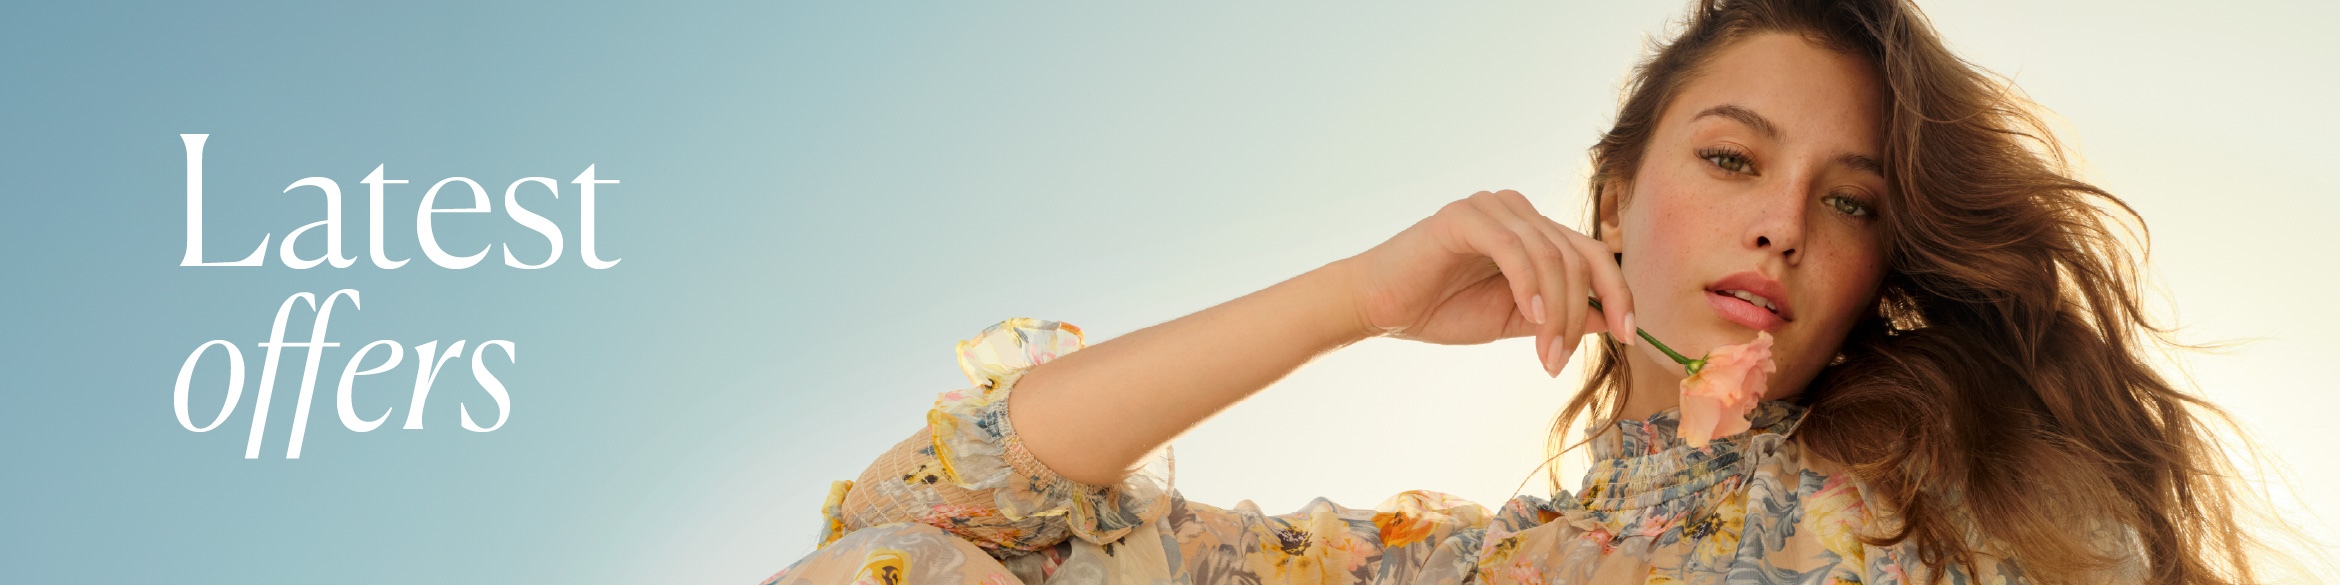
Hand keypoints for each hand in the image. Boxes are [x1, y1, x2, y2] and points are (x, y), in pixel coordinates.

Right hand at [1342, 190, 1634, 375]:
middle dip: (1578, 314)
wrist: (1380, 308)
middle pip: (1576, 257)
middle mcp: (1518, 212)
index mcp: (1534, 232)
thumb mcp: (1516, 320)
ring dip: (1554, 312)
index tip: (1631, 336)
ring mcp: (1492, 209)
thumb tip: (1612, 321)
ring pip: (1549, 255)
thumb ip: (1561, 315)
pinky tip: (1531, 317)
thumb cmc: (1442, 311)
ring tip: (1545, 355)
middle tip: (1559, 362)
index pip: (1592, 254)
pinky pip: (1513, 248)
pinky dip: (1529, 284)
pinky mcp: (1464, 217)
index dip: (1619, 293)